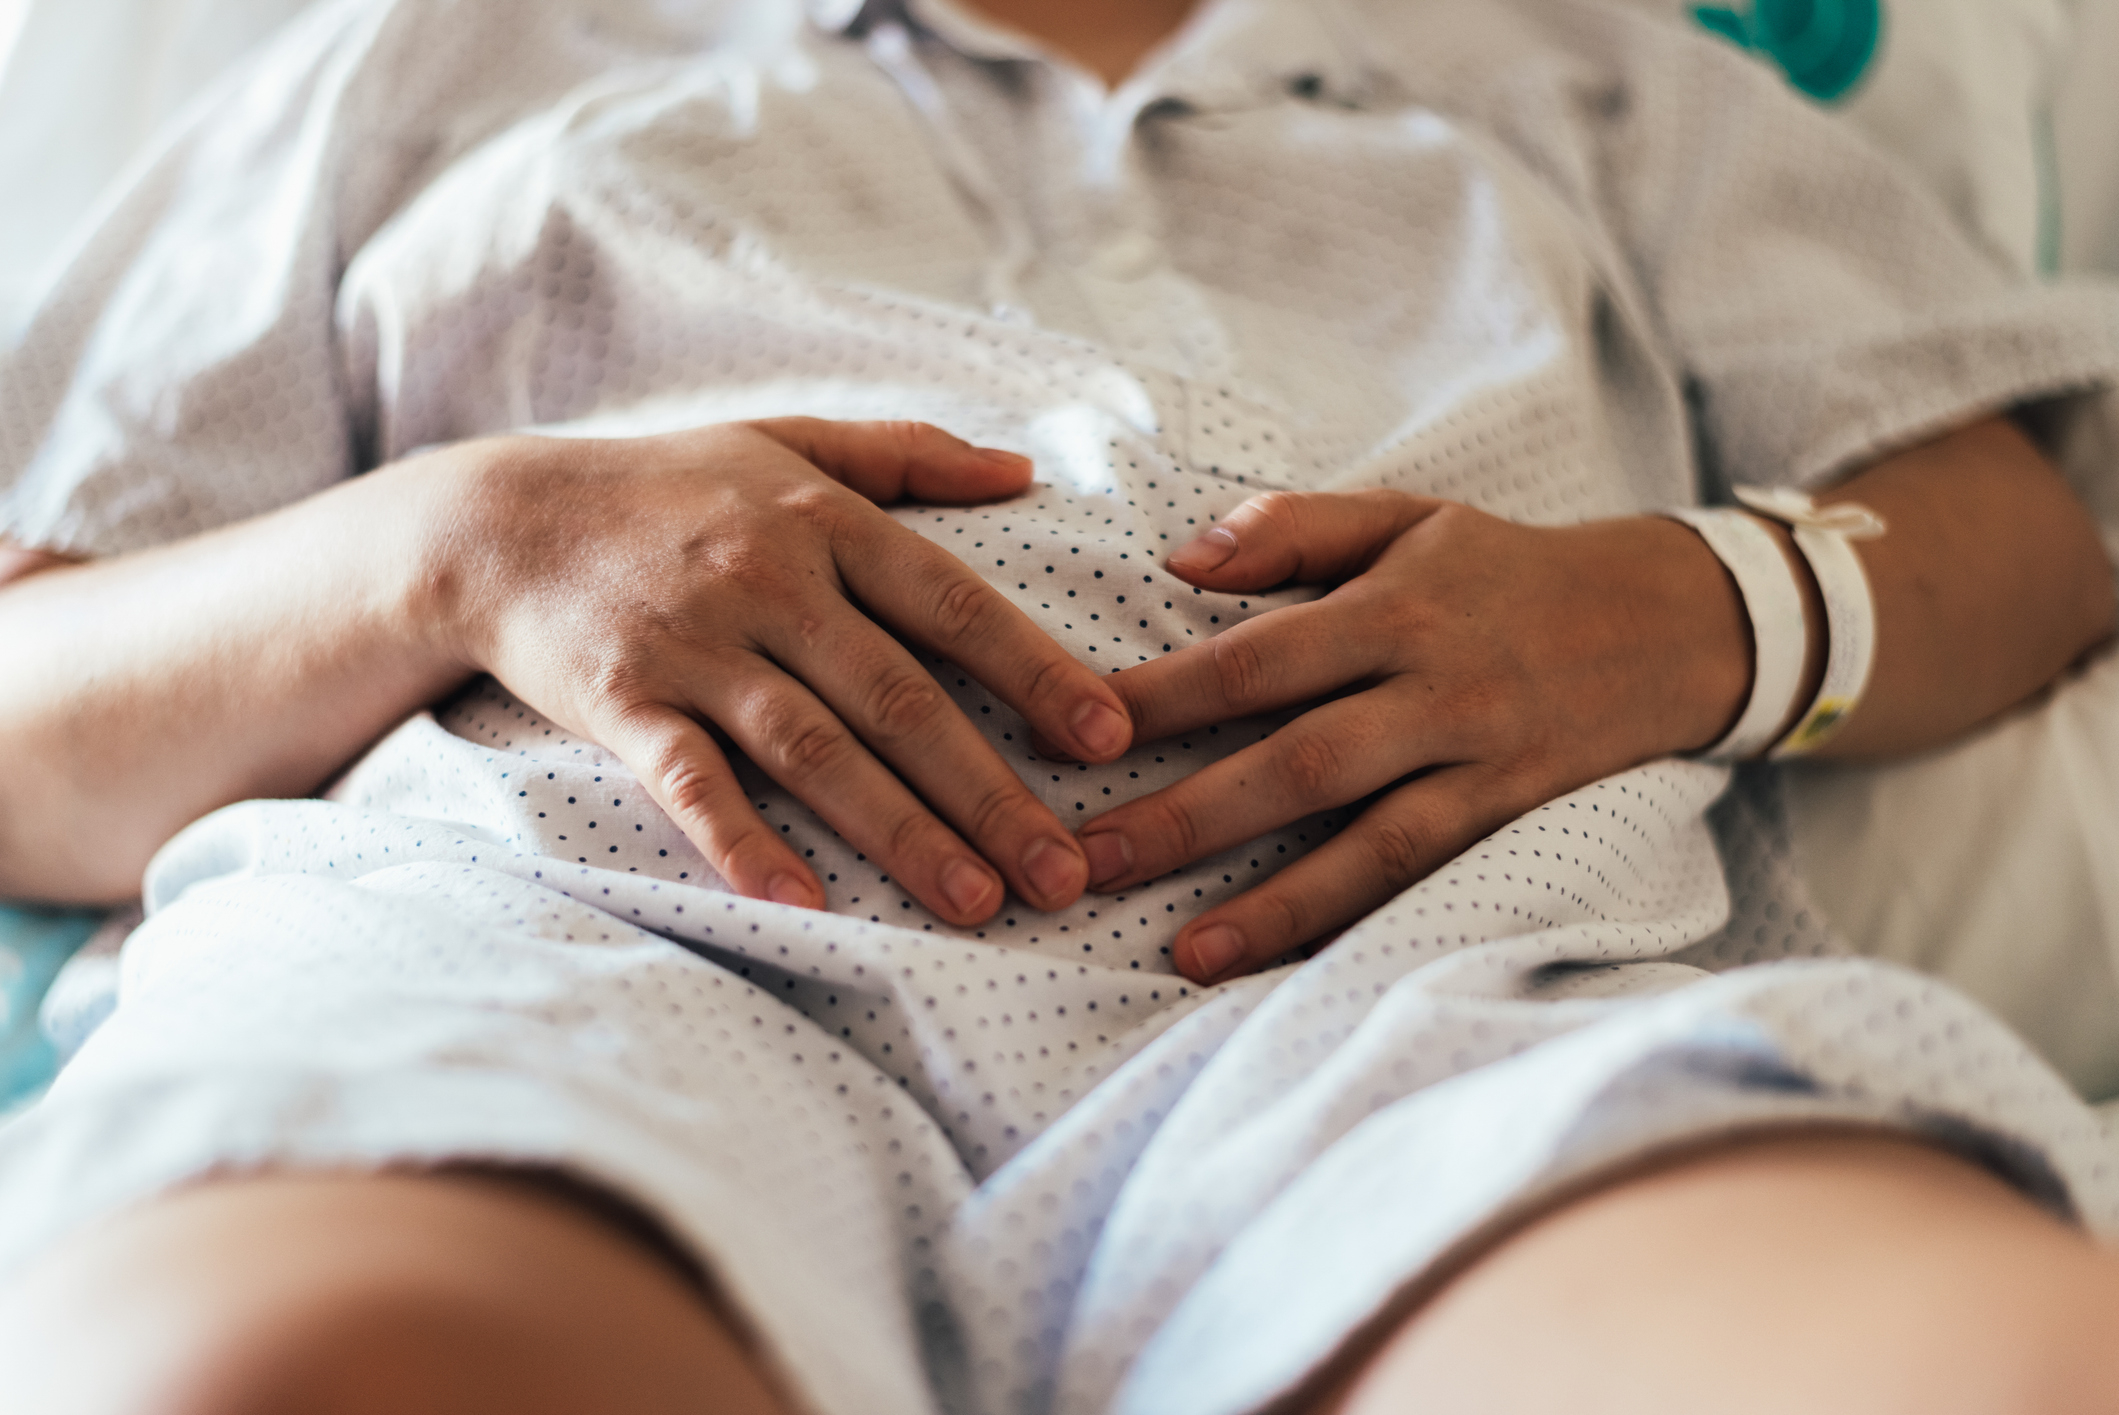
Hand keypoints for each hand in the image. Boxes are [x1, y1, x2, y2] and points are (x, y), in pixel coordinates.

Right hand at [441, 418, 1132, 923]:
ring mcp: (694, 644)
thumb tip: (1026, 470)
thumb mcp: (786, 440)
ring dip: (900, 831)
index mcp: (825, 519)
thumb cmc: (666, 486)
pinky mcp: (621, 701)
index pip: (954, 603)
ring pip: (814, 749)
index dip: (1037, 672)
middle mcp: (769, 580)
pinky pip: (689, 780)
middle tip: (1064, 874)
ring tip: (977, 904)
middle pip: (899, 697)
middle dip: (990, 791)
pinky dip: (743, 841)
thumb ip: (910, 454)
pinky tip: (804, 903)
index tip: (1112, 739)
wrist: (498, 520)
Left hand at [1075, 490, 1750, 983]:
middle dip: (1189, 816)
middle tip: (1088, 860)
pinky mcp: (1512, 823)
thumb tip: (1181, 556)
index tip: (1076, 731)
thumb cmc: (1504, 570)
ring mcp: (1481, 766)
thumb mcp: (1408, 517)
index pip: (1260, 656)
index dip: (1167, 697)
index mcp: (1397, 605)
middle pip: (1301, 761)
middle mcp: (1440, 689)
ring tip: (1181, 952)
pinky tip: (1280, 965)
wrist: (1668, 624)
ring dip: (1272, 903)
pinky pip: (1425, 883)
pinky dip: (1354, 923)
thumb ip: (1294, 529)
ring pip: (1370, 843)